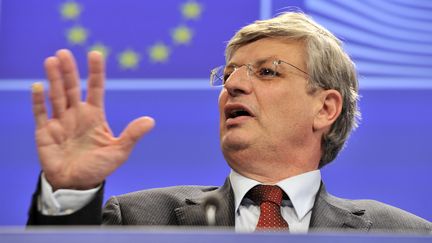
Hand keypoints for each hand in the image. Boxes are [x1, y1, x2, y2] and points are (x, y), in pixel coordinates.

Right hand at [31, 49, 154, 190]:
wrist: (76, 185)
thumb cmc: (98, 168)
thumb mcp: (119, 151)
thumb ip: (132, 135)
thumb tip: (151, 120)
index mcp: (95, 116)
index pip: (95, 88)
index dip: (96, 72)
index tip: (95, 54)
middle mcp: (77, 115)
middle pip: (72, 87)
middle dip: (69, 71)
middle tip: (64, 53)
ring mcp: (60, 122)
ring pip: (56, 95)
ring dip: (53, 79)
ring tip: (51, 61)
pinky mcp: (45, 132)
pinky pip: (40, 113)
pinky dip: (38, 101)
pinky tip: (37, 86)